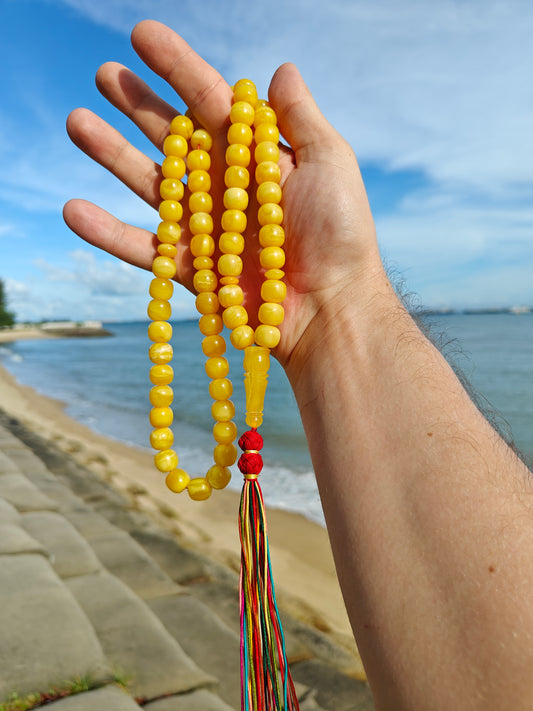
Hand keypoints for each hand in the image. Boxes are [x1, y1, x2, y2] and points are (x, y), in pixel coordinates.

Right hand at [64, 20, 379, 366]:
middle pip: (173, 137)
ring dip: (111, 154)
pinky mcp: (192, 271)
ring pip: (150, 184)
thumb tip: (280, 68)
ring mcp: (205, 229)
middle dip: (138, 104)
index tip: (142, 34)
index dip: (177, 67)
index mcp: (255, 155)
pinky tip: (72, 209)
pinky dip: (107, 232)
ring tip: (78, 123)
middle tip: (104, 74)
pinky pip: (142, 249)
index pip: (209, 100)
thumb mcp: (330, 162)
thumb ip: (300, 117)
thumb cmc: (339, 234)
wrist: (331, 306)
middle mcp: (225, 187)